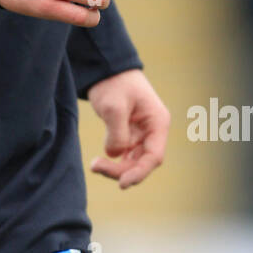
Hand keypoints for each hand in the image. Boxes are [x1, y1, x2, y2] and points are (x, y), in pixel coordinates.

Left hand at [88, 68, 169, 188]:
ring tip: (95, 165)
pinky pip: (125, 155)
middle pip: (143, 162)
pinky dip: (113, 161)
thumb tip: (115, 154)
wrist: (105, 69)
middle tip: (96, 166)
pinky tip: (99, 162)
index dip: (139, 172)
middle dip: (122, 170)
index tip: (121, 183)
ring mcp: (142, 133)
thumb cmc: (114, 83)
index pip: (154, 156)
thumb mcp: (113, 106)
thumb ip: (117, 133)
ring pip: (133, 161)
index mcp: (157, 122)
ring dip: (116, 168)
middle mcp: (153, 130)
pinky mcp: (129, 134)